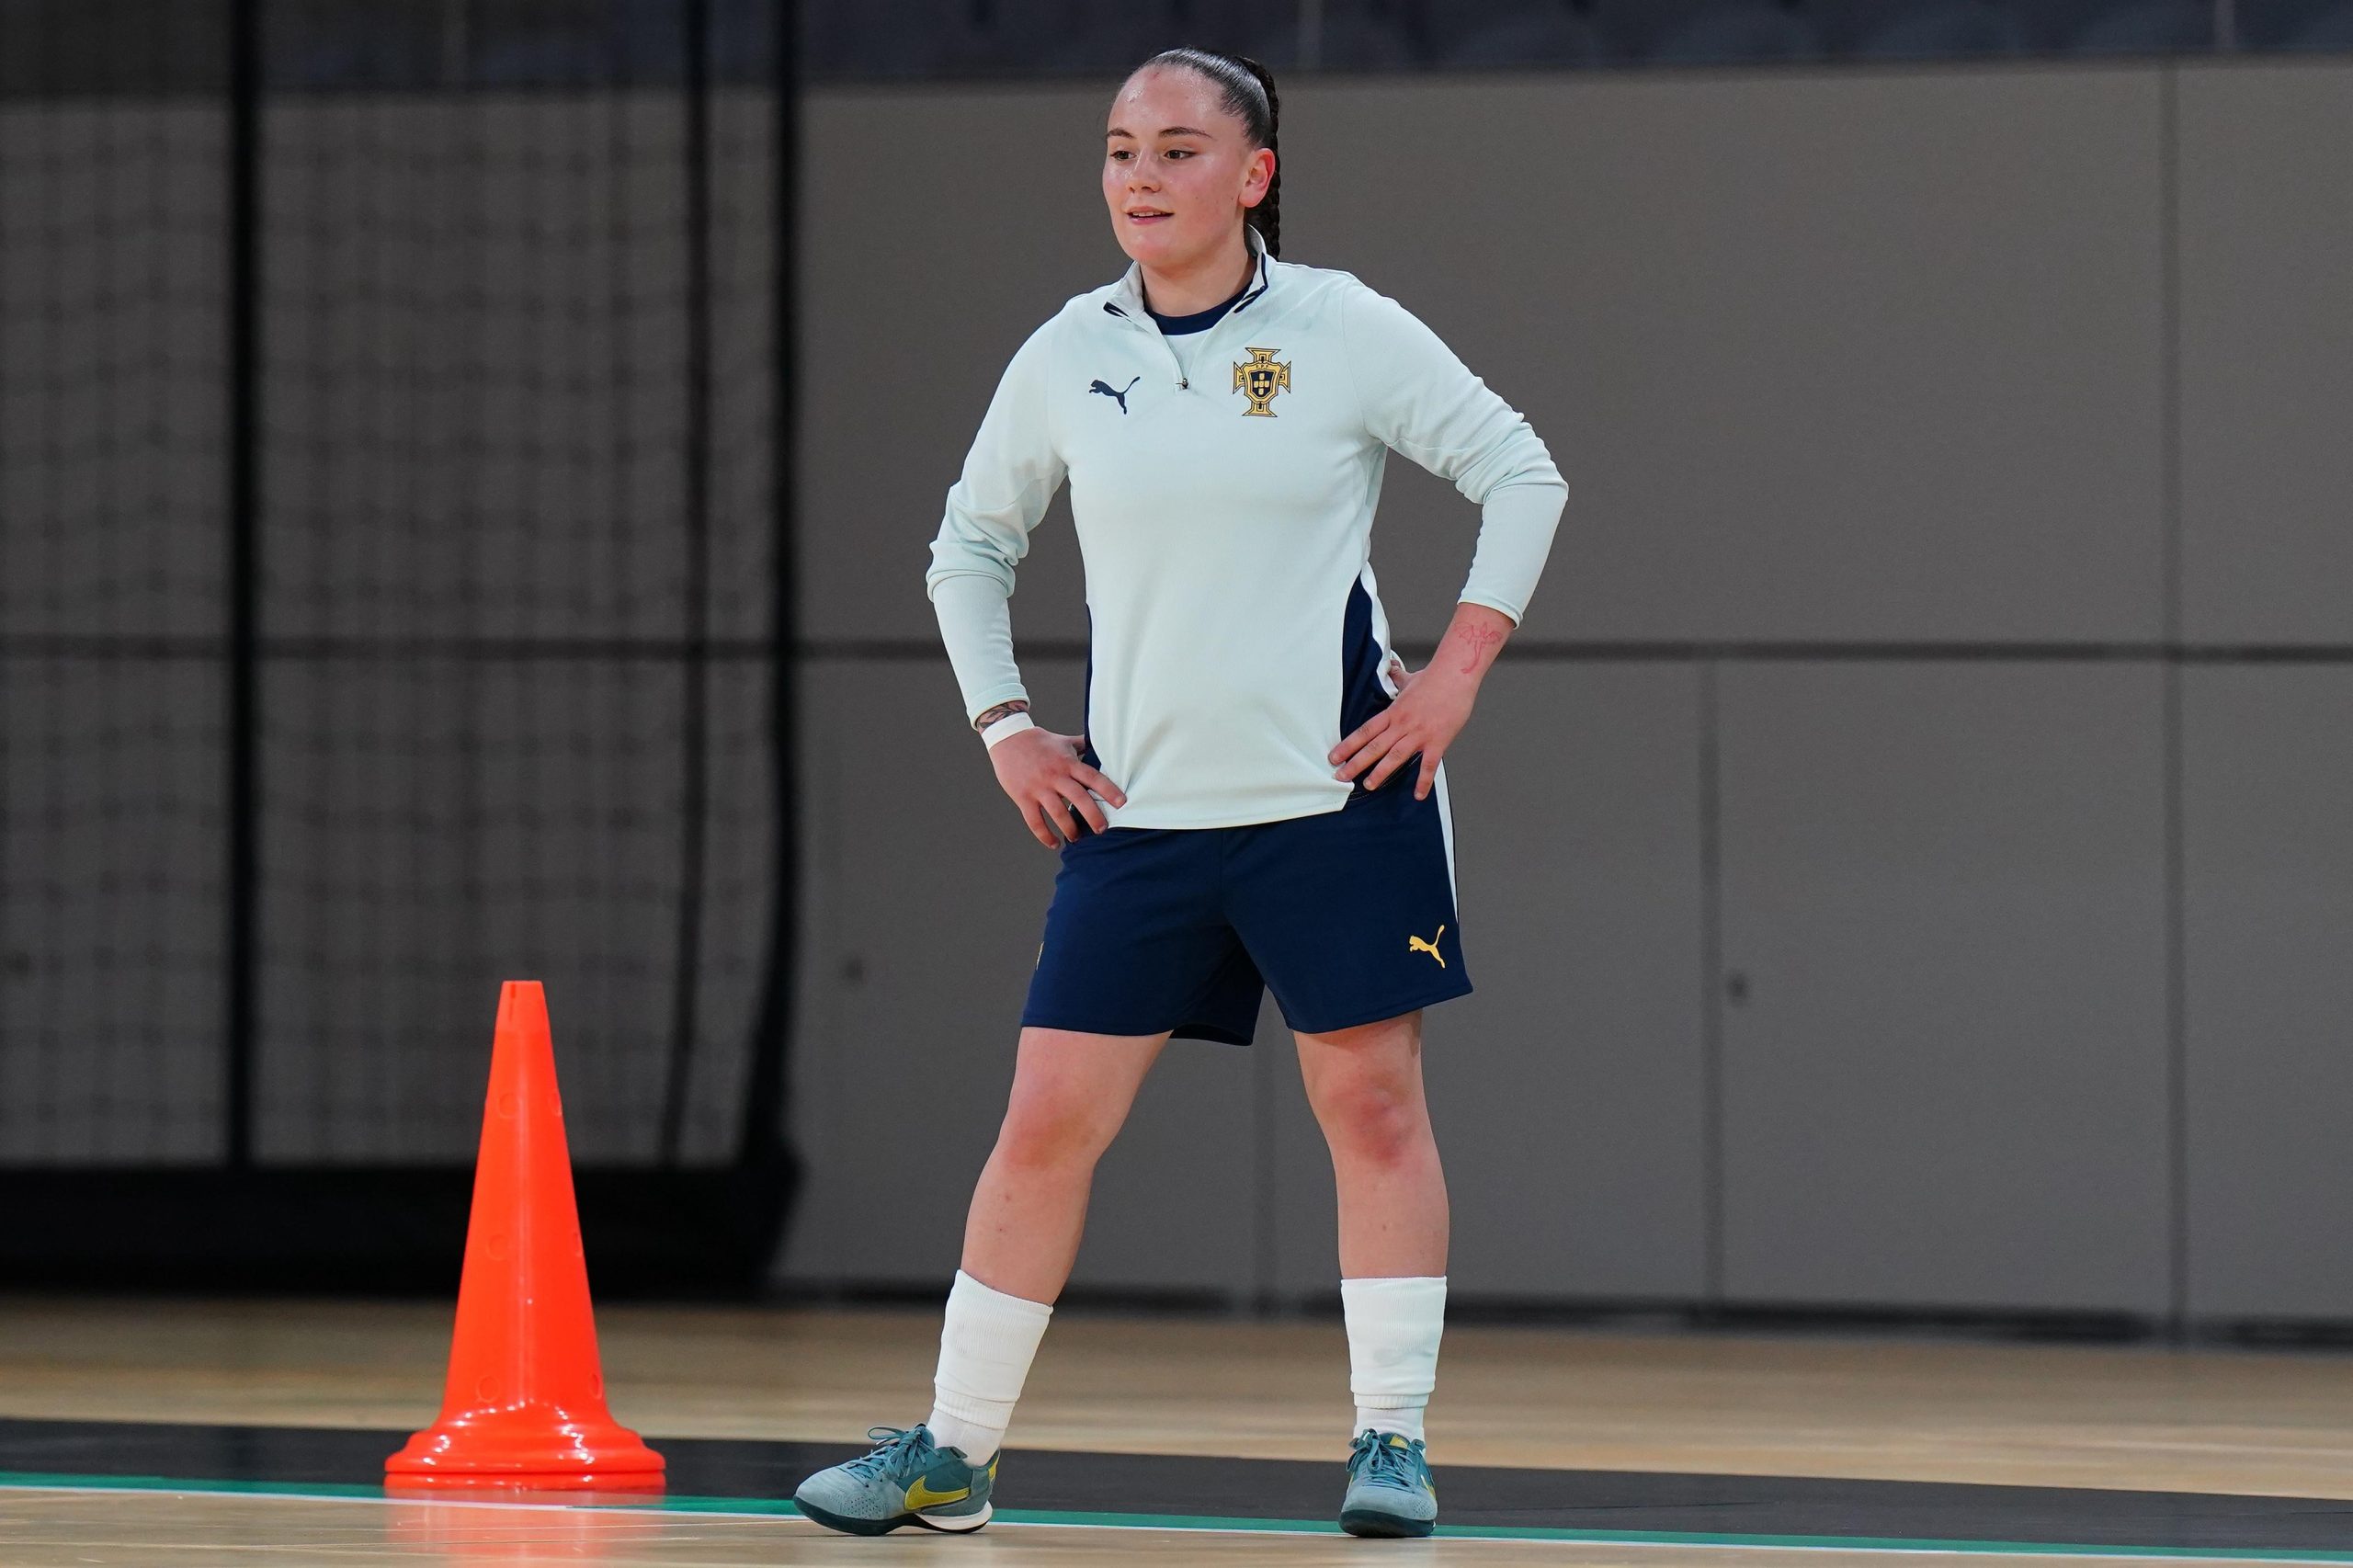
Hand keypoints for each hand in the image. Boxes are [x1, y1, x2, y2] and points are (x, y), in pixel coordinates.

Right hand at [990, 726, 1127, 846]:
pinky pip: (1035, 821)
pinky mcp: (1023, 797)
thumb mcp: (1063, 740)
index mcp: (1067, 762)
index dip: (1108, 790)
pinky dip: (1045, 835)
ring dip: (1070, 829)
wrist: (1007, 739)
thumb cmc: (1038, 740)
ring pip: (1058, 813)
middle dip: (1093, 816)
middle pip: (1079, 798)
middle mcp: (1055, 775)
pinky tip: (1054, 843)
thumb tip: (1102, 741)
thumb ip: (1082, 745)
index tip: (1122, 803)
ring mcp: (1038, 787)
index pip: (1092, 777)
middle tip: (1102, 829)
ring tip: (1077, 838)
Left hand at [1329, 652, 1475, 800]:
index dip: (1348, 745)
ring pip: (1395, 756)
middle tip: (1341, 777)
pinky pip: (1429, 765)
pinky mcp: (1438, 741)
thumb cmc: (1435, 678)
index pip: (1365, 731)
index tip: (1334, 757)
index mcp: (1393, 712)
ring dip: (1381, 772)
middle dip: (1356, 763)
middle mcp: (1402, 724)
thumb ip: (1397, 678)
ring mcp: (1420, 734)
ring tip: (1369, 785)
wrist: (1456, 675)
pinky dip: (1423, 781)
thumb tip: (1391, 668)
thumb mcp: (1409, 679)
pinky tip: (1418, 795)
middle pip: (1374, 746)